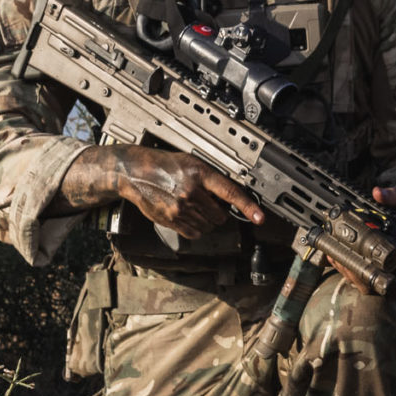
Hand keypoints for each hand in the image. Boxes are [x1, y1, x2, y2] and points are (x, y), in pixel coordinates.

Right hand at [60, 146, 264, 237]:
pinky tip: (185, 214)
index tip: (260, 218)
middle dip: (218, 212)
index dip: (247, 207)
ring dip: (206, 220)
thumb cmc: (164, 165)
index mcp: (200, 173)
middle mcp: (191, 191)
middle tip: (206, 202)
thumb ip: (210, 180)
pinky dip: (195, 228)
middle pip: (220, 215)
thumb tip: (229, 198)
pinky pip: (194, 232)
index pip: (230, 192)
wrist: (135, 172)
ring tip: (191, 205)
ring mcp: (180, 208)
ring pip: (208, 226)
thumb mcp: (191, 163)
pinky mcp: (171, 220)